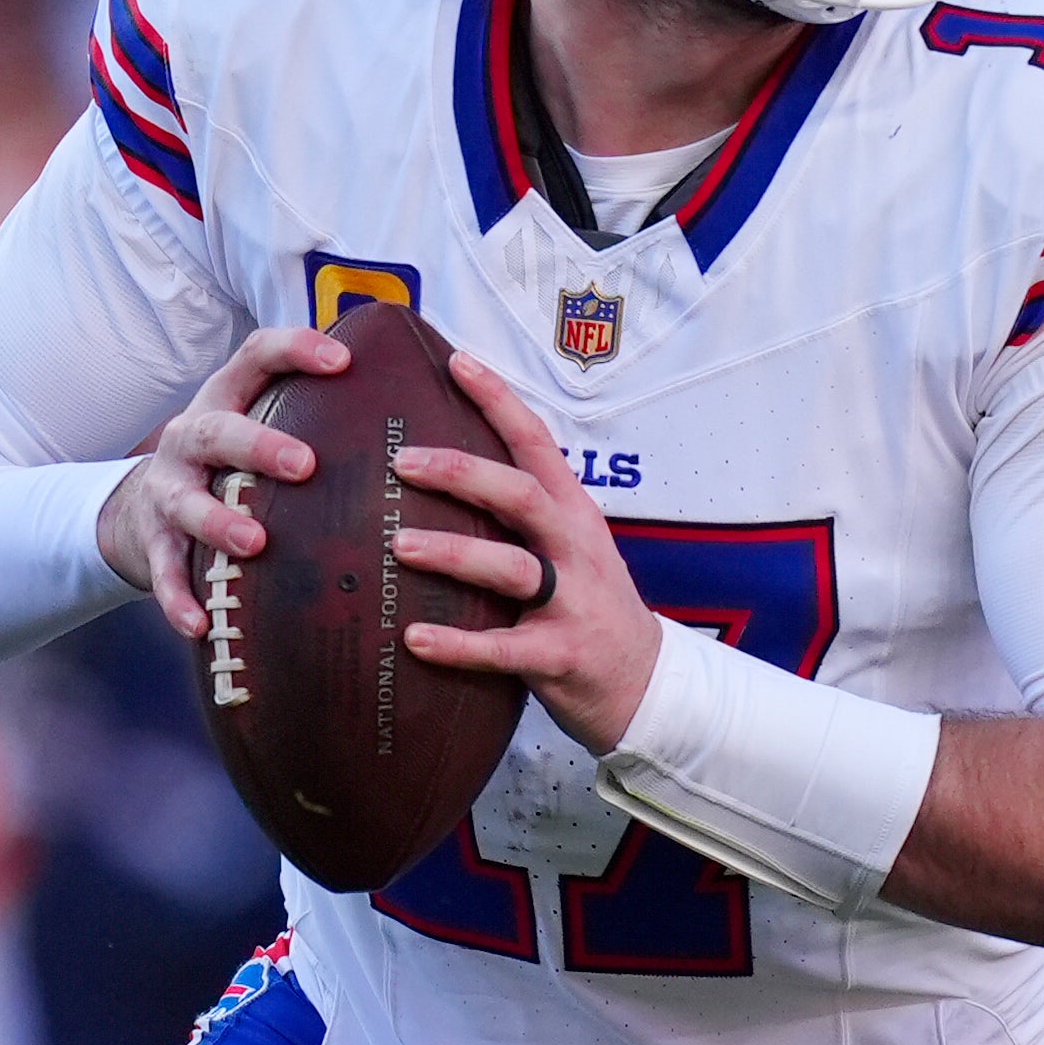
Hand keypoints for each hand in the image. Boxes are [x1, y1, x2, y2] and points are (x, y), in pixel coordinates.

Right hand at [101, 325, 349, 637]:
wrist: (142, 507)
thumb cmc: (232, 463)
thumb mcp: (262, 421)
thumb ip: (320, 413)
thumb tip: (426, 407)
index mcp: (226, 398)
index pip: (258, 356)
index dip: (296, 351)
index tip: (344, 360)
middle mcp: (192, 438)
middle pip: (218, 431)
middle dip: (259, 446)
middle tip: (305, 465)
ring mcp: (168, 490)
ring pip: (187, 502)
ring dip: (218, 523)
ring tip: (254, 544)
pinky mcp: (153, 542)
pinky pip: (165, 572)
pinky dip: (179, 597)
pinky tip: (200, 624)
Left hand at [388, 349, 661, 754]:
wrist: (644, 683)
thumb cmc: (587, 606)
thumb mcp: (570, 546)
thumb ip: (520, 514)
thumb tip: (439, 471)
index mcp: (574, 513)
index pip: (537, 442)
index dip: (499, 400)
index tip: (457, 361)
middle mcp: (576, 548)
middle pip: (522, 495)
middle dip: (463, 474)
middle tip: (403, 462)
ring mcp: (572, 603)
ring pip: (511, 568)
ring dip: (454, 553)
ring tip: (399, 544)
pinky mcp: (560, 656)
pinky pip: (503, 649)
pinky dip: (457, 644)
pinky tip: (413, 637)